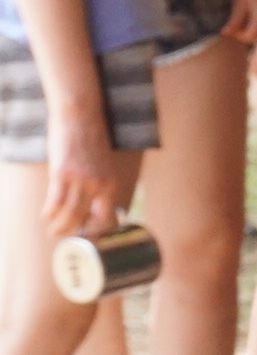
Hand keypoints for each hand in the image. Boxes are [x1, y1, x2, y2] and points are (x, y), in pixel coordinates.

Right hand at [41, 106, 122, 237]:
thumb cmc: (89, 142)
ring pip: (70, 215)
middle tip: (64, 236)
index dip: (97, 232)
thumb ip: (98, 186)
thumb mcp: (102, 167)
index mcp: (112, 184)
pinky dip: (49, 214)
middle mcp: (99, 185)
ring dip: (59, 227)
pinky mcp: (62, 174)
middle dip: (75, 233)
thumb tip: (88, 207)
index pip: (109, 219)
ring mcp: (81, 180)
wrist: (80, 117)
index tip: (87, 237)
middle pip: (87, 220)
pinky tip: (46, 217)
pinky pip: (55, 202)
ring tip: (53, 231)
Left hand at [220, 0, 256, 45]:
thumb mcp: (240, 2)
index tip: (228, 28)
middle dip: (243, 34)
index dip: (237, 35)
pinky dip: (256, 28)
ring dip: (250, 31)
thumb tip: (225, 33)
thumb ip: (235, 20)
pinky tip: (250, 20)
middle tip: (233, 26)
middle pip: (256, 37)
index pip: (249, 36)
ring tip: (241, 22)